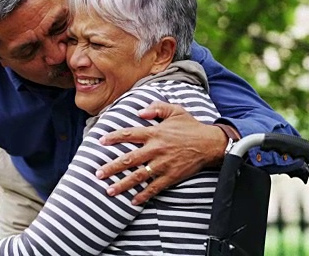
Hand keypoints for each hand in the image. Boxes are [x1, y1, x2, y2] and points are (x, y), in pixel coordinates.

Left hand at [95, 101, 226, 204]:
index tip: (100, 141)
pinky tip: (132, 201)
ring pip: (138, 176)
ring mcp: (163, 164)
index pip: (129, 134)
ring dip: (122, 184)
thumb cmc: (191, 127)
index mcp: (155, 132)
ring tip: (109, 190)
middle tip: (98, 174)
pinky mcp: (171, 176)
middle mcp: (156, 149)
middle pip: (129, 159)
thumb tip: (139, 111)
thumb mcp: (175, 110)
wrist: (210, 144)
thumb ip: (156, 108)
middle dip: (112, 167)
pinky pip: (154, 187)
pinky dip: (143, 195)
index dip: (113, 137)